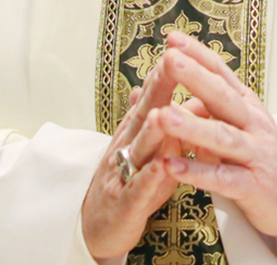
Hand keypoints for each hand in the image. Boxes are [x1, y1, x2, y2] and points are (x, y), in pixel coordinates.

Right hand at [81, 52, 187, 258]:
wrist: (97, 227)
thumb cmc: (130, 184)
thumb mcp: (142, 146)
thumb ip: (153, 117)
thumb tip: (157, 81)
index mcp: (135, 131)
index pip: (151, 97)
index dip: (164, 74)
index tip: (179, 49)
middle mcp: (127, 146)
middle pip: (143, 114)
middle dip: (158, 89)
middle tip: (171, 62)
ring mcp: (124, 174)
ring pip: (139, 149)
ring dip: (152, 131)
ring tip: (165, 112)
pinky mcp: (126, 204)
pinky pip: (139, 189)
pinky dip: (151, 177)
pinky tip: (163, 166)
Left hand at [150, 31, 276, 239]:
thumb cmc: (251, 159)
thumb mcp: (227, 128)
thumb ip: (195, 110)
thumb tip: (150, 92)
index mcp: (246, 105)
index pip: (221, 74)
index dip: (198, 55)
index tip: (172, 38)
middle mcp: (254, 124)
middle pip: (223, 98)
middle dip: (196, 78)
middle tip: (170, 60)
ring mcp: (256, 154)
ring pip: (223, 137)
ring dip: (192, 127)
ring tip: (163, 116)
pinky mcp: (254, 186)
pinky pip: (223, 178)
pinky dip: (197, 171)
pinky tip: (172, 166)